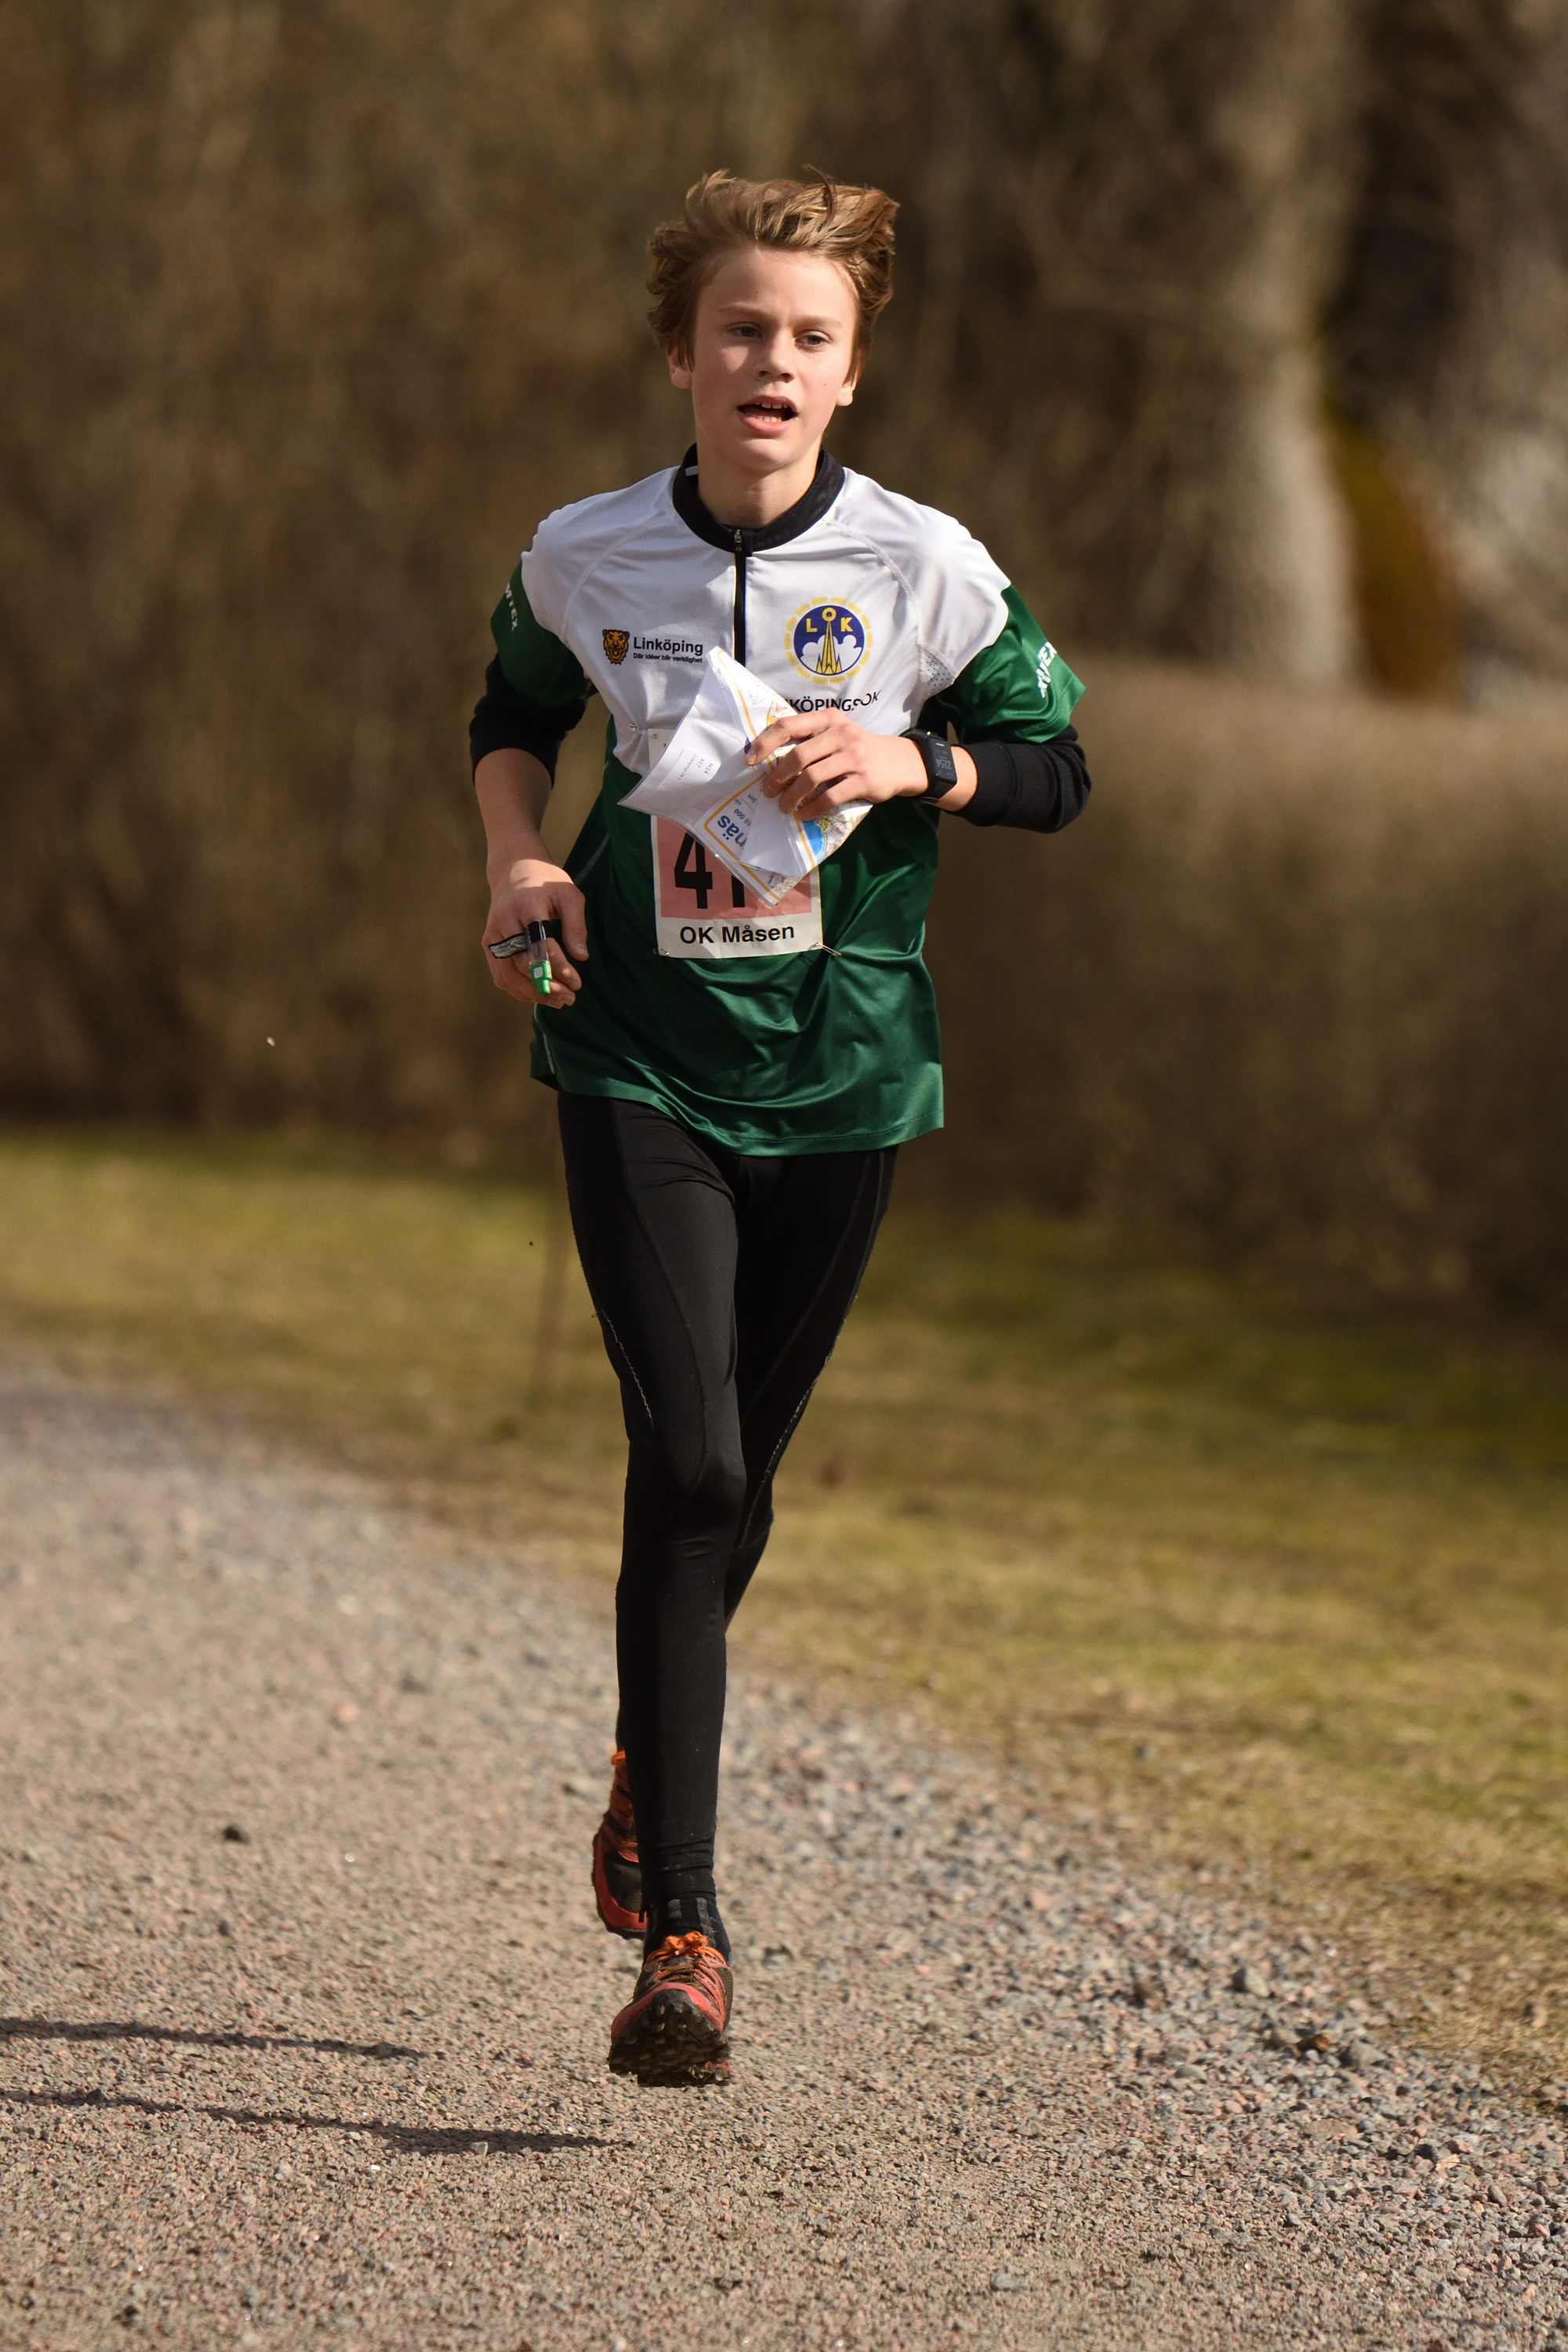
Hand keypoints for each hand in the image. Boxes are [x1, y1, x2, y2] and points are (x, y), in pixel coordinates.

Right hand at [482, 858, 587, 1005]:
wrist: (513, 869)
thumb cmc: (546, 882)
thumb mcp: (568, 894)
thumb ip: (576, 925)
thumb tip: (581, 957)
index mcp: (526, 905)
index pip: (541, 943)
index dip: (559, 967)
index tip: (577, 983)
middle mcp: (504, 921)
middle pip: (523, 963)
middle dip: (548, 984)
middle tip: (571, 997)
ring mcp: (493, 934)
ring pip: (509, 974)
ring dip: (533, 993)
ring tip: (558, 1001)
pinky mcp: (488, 943)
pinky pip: (501, 974)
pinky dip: (518, 989)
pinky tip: (538, 994)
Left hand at [743, 710, 929, 818]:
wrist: (898, 761)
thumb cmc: (857, 749)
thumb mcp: (836, 733)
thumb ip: (810, 739)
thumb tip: (769, 757)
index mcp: (828, 719)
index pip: (789, 726)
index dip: (765, 743)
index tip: (750, 761)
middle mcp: (841, 734)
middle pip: (798, 756)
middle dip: (777, 777)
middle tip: (768, 792)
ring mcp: (854, 757)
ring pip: (812, 778)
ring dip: (792, 796)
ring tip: (784, 807)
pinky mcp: (864, 780)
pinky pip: (830, 797)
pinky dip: (812, 808)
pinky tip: (804, 814)